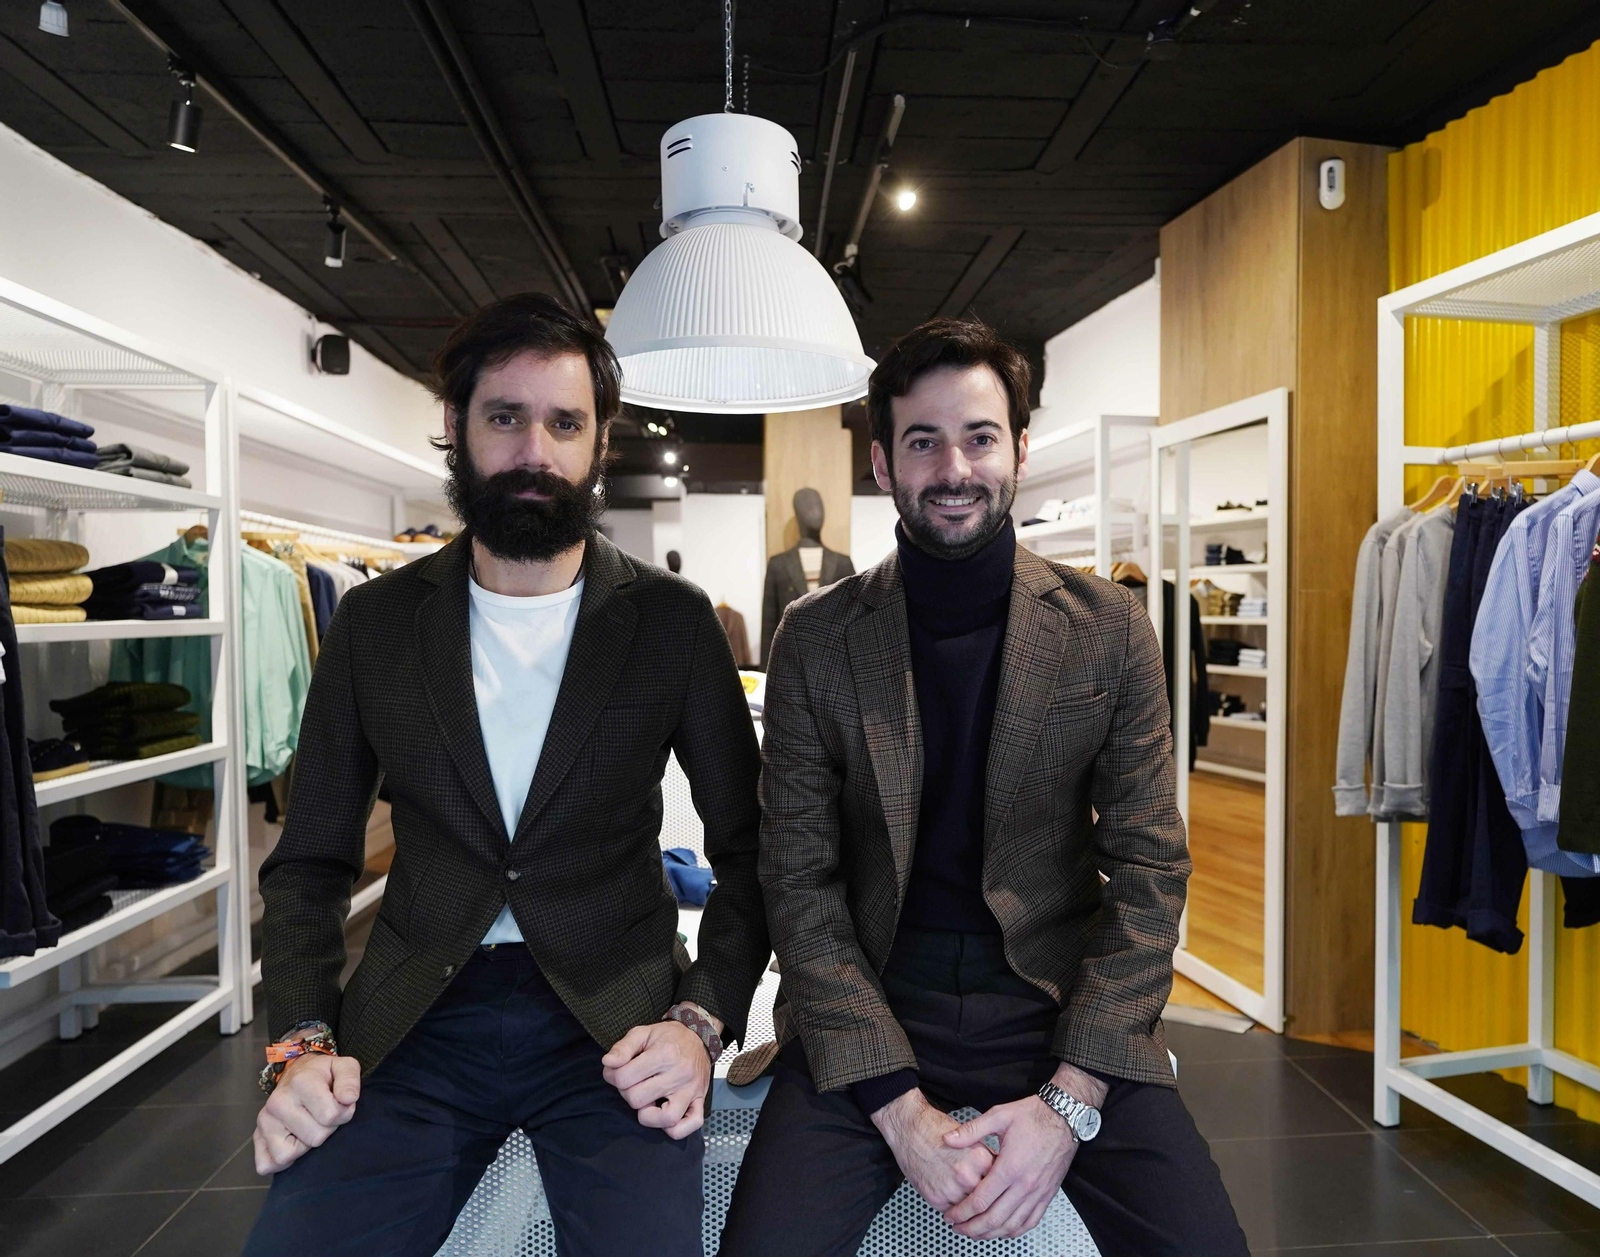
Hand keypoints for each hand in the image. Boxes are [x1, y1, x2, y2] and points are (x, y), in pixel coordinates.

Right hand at [253, 1051, 360, 1174]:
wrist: (298, 1075)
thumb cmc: (324, 1075)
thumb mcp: (344, 1067)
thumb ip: (350, 1080)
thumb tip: (348, 1099)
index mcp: (301, 1082)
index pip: (330, 1115)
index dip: (343, 1113)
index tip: (340, 1104)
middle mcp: (277, 1102)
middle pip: (315, 1138)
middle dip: (326, 1129)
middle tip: (323, 1115)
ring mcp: (264, 1121)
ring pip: (289, 1155)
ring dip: (305, 1145)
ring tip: (309, 1126)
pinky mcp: (257, 1138)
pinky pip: (267, 1165)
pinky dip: (283, 1161)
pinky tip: (294, 1141)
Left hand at [602, 1020, 710, 1139]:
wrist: (698, 1037)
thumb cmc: (668, 1037)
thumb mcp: (643, 1032)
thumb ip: (623, 1047)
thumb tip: (608, 1063)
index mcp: (664, 1054)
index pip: (624, 1078)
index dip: (612, 1076)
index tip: (616, 1072)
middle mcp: (680, 1073)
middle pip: (638, 1099)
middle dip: (627, 1093)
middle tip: (632, 1083)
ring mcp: (691, 1090)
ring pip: (666, 1118)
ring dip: (648, 1115)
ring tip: (646, 1102)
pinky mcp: (700, 1100)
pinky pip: (691, 1125)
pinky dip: (676, 1129)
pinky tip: (663, 1117)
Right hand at [871, 1089, 994, 1213]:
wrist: (909, 1129)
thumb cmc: (937, 1130)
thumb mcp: (971, 1138)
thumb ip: (987, 1158)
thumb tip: (1003, 1175)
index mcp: (980, 1159)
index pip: (1001, 1182)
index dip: (1001, 1185)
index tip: (1000, 1187)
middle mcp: (966, 1176)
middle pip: (988, 1199)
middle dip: (987, 1199)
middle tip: (985, 1197)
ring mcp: (951, 1189)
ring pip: (971, 1210)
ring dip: (972, 1208)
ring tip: (968, 1197)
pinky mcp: (936, 1199)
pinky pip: (953, 1213)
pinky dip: (955, 1208)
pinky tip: (953, 1195)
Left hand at [940, 1065, 1108, 1239]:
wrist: (1064, 1116)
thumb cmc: (1033, 1115)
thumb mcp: (999, 1116)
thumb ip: (971, 1130)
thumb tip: (948, 1138)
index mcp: (1009, 1167)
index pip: (980, 1200)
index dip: (962, 1212)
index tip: (950, 1215)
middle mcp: (1025, 1184)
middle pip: (994, 1218)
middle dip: (972, 1228)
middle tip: (957, 1228)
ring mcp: (1038, 1192)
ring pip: (1012, 1225)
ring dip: (991, 1233)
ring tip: (976, 1233)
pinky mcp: (1047, 1195)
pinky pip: (1030, 1222)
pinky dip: (1015, 1231)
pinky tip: (1003, 1231)